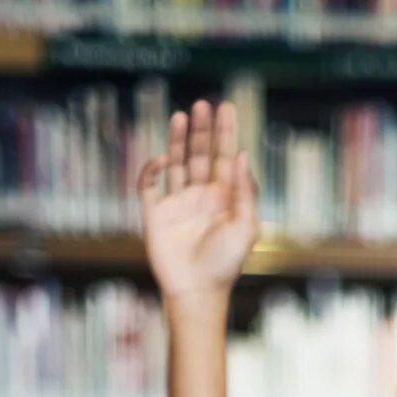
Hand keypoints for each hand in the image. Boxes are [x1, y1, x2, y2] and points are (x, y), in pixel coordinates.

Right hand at [137, 101, 258, 301]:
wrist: (197, 292)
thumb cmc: (227, 265)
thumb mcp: (246, 227)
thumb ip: (246, 191)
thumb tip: (242, 154)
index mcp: (225, 197)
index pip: (225, 157)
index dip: (225, 132)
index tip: (226, 108)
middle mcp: (201, 195)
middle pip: (200, 154)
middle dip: (202, 130)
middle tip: (203, 104)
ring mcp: (178, 203)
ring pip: (176, 163)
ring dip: (178, 140)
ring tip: (182, 115)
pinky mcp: (156, 214)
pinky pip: (150, 186)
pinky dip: (152, 170)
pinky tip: (161, 159)